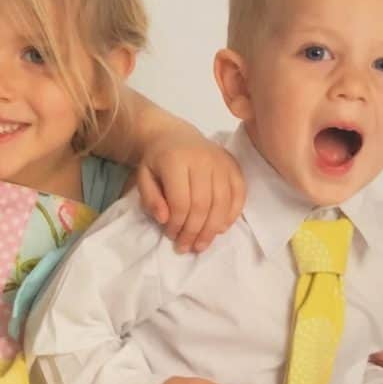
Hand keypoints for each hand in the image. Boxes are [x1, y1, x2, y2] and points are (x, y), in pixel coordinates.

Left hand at [136, 130, 245, 253]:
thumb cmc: (157, 160)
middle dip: (194, 231)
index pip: (180, 201)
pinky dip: (231, 215)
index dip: (177, 224)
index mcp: (176, 160)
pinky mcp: (234, 165)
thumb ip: (150, 198)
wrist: (175, 136)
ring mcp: (221, 161)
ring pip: (222, 203)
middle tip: (186, 247)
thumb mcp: (143, 177)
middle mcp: (202, 159)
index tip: (171, 236)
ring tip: (201, 245)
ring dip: (212, 230)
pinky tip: (220, 229)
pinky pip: (239, 194)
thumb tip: (165, 220)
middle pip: (203, 205)